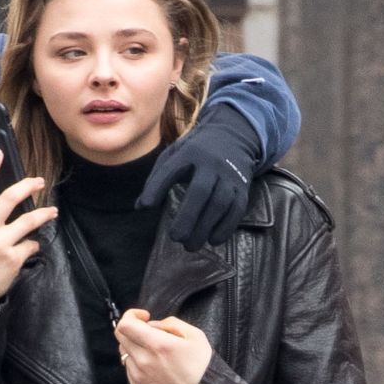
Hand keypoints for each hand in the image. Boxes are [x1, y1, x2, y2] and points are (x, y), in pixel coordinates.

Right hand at [0, 150, 57, 312]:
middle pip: (10, 197)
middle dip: (28, 185)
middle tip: (39, 181)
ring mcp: (0, 243)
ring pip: (29, 220)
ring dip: (43, 214)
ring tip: (51, 212)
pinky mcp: (13, 258)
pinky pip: (31, 244)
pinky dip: (32, 245)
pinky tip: (29, 247)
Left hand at [115, 309, 212, 383]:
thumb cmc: (202, 365)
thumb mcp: (194, 335)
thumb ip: (170, 323)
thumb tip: (152, 325)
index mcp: (158, 345)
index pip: (125, 325)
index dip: (131, 315)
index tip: (144, 317)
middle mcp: (144, 361)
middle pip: (121, 337)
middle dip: (132, 328)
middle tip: (148, 331)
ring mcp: (139, 376)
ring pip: (124, 353)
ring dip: (135, 347)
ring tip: (155, 352)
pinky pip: (129, 369)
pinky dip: (137, 363)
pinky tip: (154, 366)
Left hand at [135, 103, 261, 250]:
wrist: (233, 137)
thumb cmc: (195, 153)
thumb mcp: (174, 156)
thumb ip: (156, 179)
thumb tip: (141, 207)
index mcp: (189, 153)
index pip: (170, 170)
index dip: (157, 187)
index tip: (146, 206)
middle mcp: (211, 163)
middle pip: (201, 190)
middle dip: (188, 216)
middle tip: (176, 238)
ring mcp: (230, 175)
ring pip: (220, 202)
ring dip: (205, 227)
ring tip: (191, 246)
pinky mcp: (242, 188)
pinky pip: (237, 209)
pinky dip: (226, 227)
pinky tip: (213, 240)